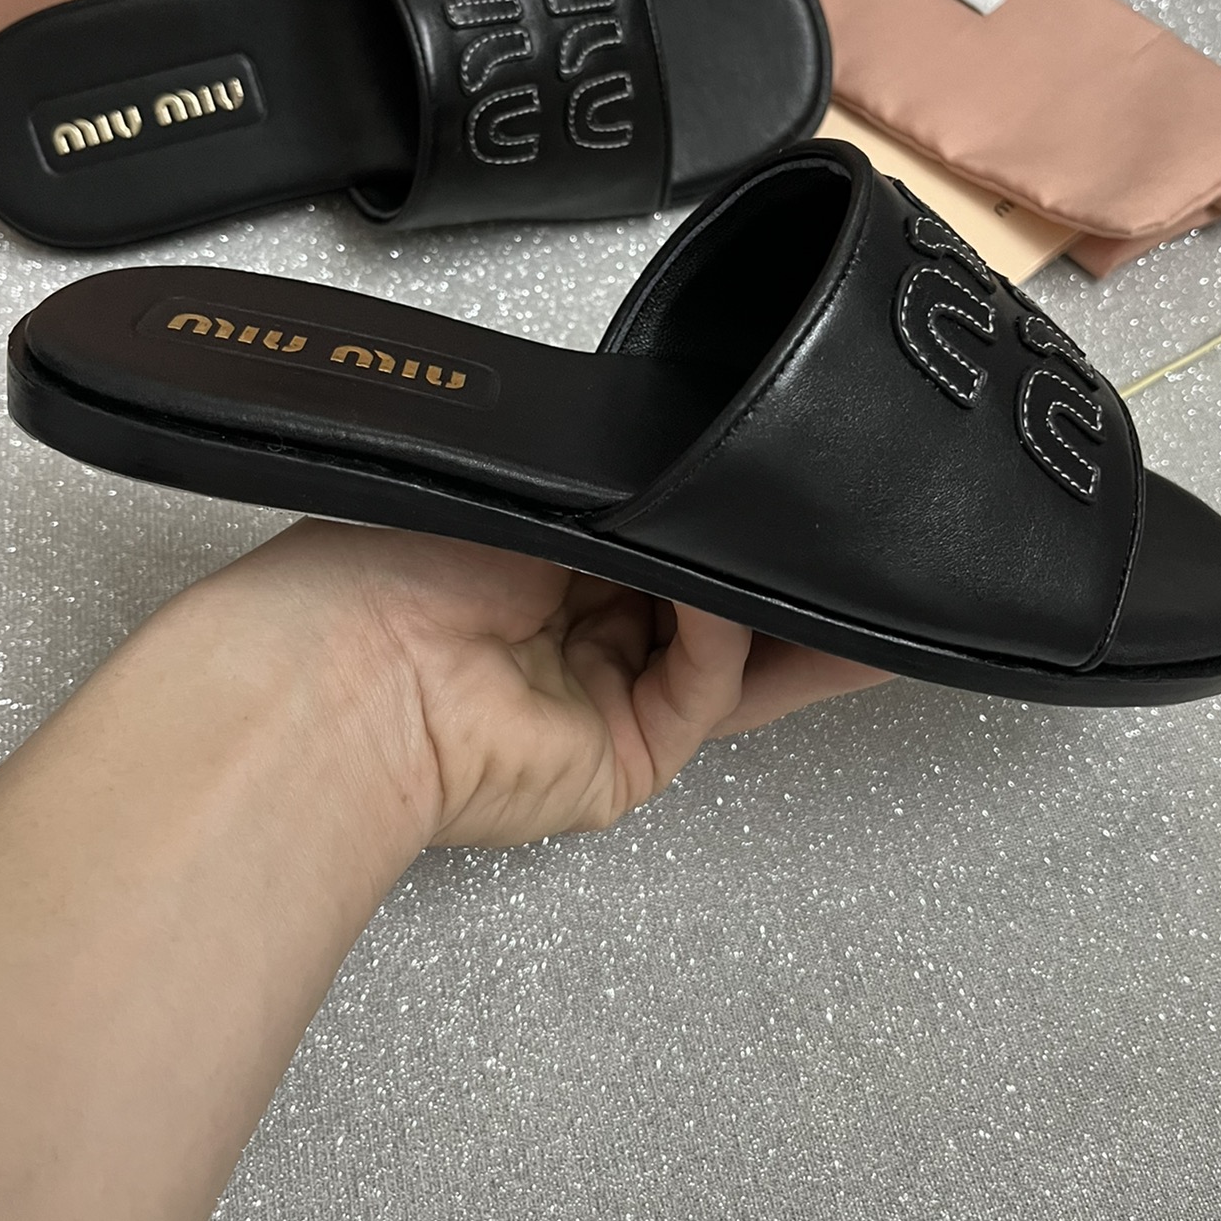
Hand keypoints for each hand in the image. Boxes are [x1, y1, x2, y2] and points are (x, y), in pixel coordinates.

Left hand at [207, 520, 891, 855]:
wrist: (344, 676)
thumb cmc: (385, 570)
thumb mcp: (526, 493)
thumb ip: (622, 486)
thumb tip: (701, 460)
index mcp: (543, 561)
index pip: (659, 537)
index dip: (719, 513)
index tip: (788, 474)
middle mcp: (577, 634)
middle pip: (709, 600)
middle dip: (777, 566)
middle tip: (857, 523)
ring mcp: (605, 702)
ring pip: (730, 654)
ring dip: (799, 616)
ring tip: (876, 573)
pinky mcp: (626, 760)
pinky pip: (705, 682)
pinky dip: (729, 630)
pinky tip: (730, 585)